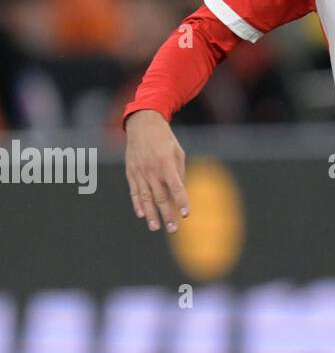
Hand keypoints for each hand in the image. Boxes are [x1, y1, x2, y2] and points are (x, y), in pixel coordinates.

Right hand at [124, 109, 188, 232]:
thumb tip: (181, 193)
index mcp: (166, 164)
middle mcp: (152, 169)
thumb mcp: (178, 153)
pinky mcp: (130, 172)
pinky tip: (141, 214)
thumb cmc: (164, 139)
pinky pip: (134, 191)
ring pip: (146, 197)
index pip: (176, 187)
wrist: (142, 124)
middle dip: (167, 214)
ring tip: (155, 227)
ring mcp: (139, 172)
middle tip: (173, 229)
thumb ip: (179, 173)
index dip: (181, 201)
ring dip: (151, 214)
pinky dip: (137, 204)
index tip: (186, 215)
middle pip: (161, 197)